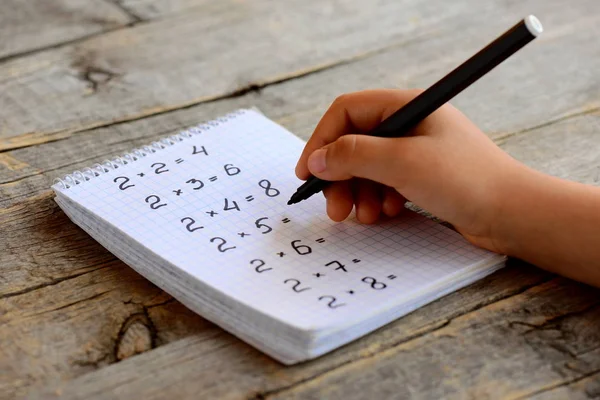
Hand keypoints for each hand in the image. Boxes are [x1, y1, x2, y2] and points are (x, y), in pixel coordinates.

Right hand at [295, 89, 527, 253]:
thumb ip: (354, 156)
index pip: (346, 112)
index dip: (321, 140)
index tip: (307, 173)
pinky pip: (384, 184)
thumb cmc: (465, 180)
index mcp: (405, 106)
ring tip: (364, 216)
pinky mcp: (422, 176)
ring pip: (367, 168)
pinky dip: (377, 199)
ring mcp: (415, 151)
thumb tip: (317, 160)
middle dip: (340, 177)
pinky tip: (387, 214)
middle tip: (335, 209)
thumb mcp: (402, 163)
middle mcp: (408, 124)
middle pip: (353, 144)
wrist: (513, 214)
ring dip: (358, 193)